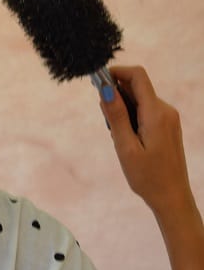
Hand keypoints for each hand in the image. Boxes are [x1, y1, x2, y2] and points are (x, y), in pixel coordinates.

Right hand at [100, 65, 194, 217]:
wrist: (172, 197)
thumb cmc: (147, 176)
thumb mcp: (125, 147)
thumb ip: (116, 115)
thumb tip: (104, 88)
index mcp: (156, 113)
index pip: (137, 76)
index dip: (115, 72)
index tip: (96, 83)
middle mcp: (165, 110)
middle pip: (136, 87)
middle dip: (115, 95)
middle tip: (106, 121)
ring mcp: (167, 117)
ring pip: (138, 99)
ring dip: (122, 109)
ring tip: (118, 136)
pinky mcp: (166, 125)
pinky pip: (144, 110)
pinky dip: (130, 117)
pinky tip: (127, 138)